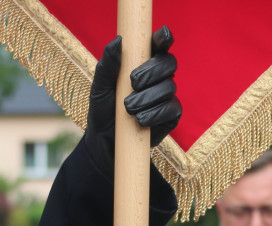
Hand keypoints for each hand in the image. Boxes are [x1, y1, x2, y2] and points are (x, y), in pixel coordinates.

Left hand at [84, 26, 181, 173]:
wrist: (105, 143)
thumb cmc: (103, 111)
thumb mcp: (100, 87)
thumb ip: (108, 64)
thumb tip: (118, 40)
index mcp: (144, 63)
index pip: (159, 45)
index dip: (164, 38)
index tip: (161, 37)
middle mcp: (159, 77)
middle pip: (169, 63)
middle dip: (152, 71)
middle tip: (133, 83)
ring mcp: (167, 97)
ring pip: (169, 87)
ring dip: (147, 97)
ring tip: (128, 109)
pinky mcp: (171, 117)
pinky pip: (172, 109)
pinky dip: (155, 114)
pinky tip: (140, 120)